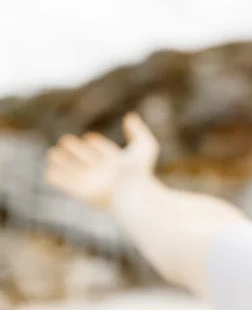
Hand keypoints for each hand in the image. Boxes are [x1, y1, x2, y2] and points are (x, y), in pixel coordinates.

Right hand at [45, 112, 159, 210]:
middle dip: (75, 149)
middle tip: (65, 141)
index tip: (90, 139)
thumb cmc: (139, 171)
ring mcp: (91, 181)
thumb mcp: (144, 146)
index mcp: (118, 161)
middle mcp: (104, 171)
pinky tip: (49, 171)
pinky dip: (56, 177)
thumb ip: (138, 130)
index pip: (104, 150)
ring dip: (62, 161)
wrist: (131, 194)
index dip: (96, 144)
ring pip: (74, 170)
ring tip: (53, 153)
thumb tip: (129, 116)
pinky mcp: (81, 192)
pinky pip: (66, 185)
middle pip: (87, 158)